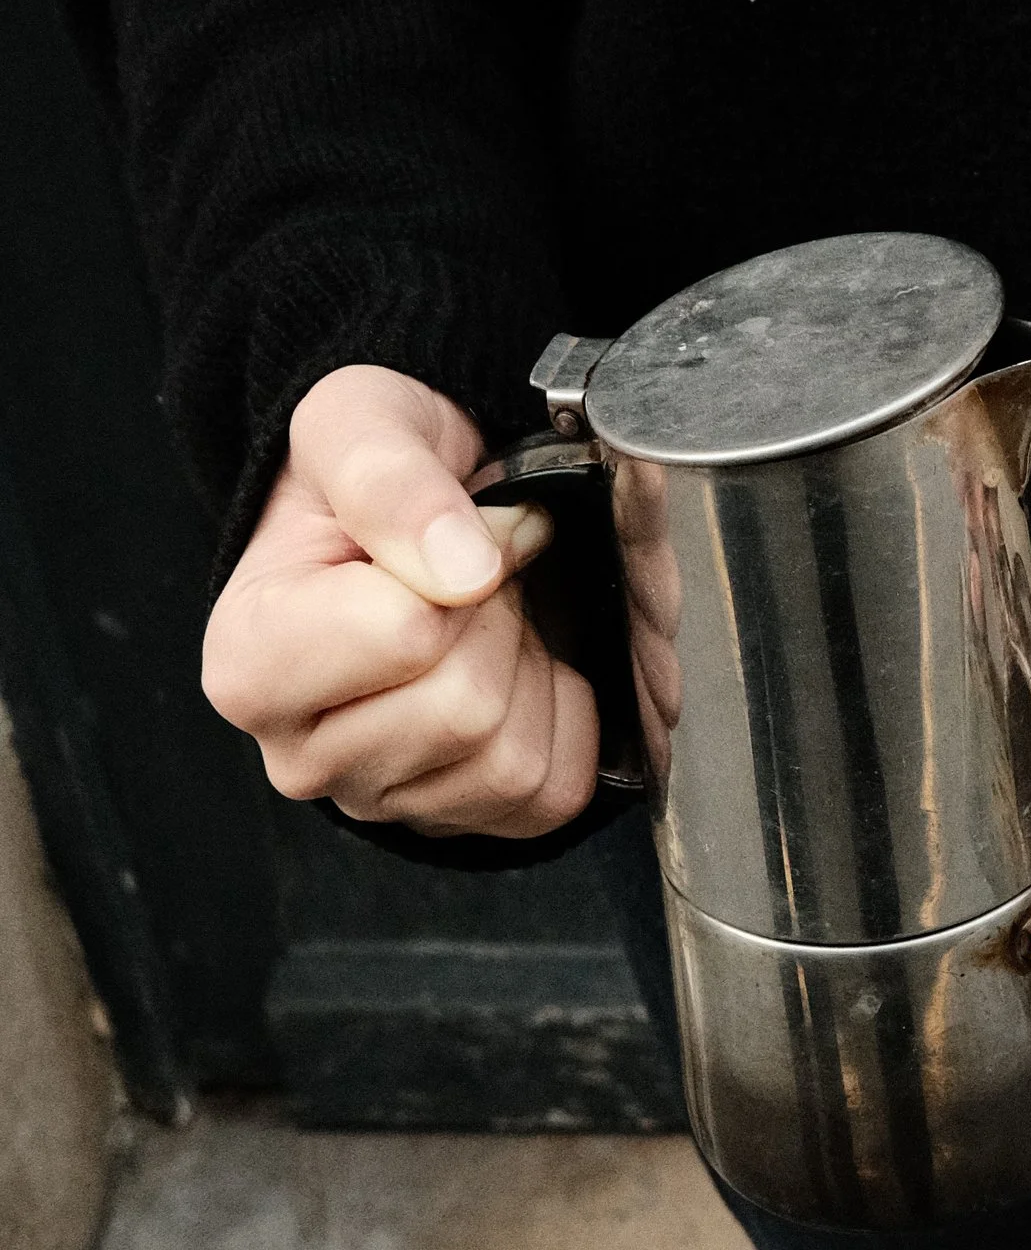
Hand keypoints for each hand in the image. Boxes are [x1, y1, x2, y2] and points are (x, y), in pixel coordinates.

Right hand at [201, 363, 600, 837]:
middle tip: (477, 573)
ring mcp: (378, 800)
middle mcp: (299, 754)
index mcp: (249, 663)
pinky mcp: (458, 824)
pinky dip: (562, 720)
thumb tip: (462, 570)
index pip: (406, 635)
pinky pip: (553, 792)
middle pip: (464, 709)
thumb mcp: (357, 425)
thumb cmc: (366, 479)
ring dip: (530, 668)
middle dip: (499, 620)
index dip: (466, 560)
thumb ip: (392, 482)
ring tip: (488, 618)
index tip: (460, 524)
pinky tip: (518, 669)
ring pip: (511, 761)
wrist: (403, 521)